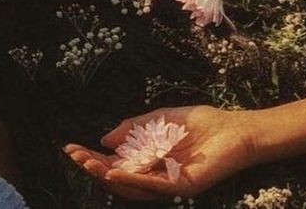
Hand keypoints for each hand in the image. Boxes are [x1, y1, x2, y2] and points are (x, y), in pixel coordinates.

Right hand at [65, 105, 257, 201]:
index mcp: (149, 160)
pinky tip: (115, 172)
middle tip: (75, 156)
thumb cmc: (199, 124)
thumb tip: (104, 139)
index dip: (93, 157)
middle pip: (119, 178)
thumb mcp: (159, 119)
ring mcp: (168, 183)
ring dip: (107, 176)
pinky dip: (132, 180)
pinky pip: (153, 186)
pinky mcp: (181, 186)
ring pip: (132, 187)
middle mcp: (155, 175)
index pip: (116, 163)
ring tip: (88, 164)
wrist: (234, 130)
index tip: (71, 147)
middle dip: (94, 168)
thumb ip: (134, 128)